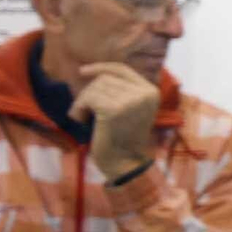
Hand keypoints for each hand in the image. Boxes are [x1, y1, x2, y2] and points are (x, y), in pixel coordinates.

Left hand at [69, 63, 158, 180]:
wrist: (124, 163)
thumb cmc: (121, 136)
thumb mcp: (129, 108)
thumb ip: (121, 89)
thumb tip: (95, 70)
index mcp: (151, 91)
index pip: (122, 69)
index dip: (101, 68)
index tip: (83, 71)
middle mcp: (144, 94)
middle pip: (105, 78)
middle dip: (89, 93)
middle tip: (86, 111)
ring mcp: (131, 101)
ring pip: (95, 88)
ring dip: (83, 102)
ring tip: (86, 118)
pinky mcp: (115, 110)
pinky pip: (89, 98)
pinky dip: (79, 109)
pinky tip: (82, 120)